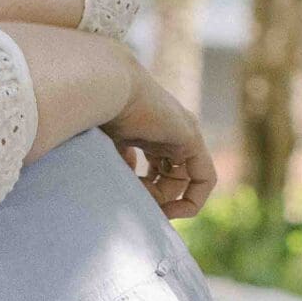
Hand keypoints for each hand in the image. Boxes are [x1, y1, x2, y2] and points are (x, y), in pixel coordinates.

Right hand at [104, 59, 216, 219]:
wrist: (108, 88)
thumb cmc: (97, 112)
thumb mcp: (109, 145)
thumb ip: (120, 162)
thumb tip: (126, 179)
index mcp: (152, 129)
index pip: (158, 170)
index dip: (147, 192)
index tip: (131, 202)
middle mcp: (172, 131)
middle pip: (171, 179)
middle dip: (153, 198)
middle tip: (135, 204)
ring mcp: (184, 133)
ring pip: (184, 181)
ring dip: (164, 200)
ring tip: (143, 203)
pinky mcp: (191, 138)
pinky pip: (205, 178)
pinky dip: (194, 200)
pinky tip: (171, 212)